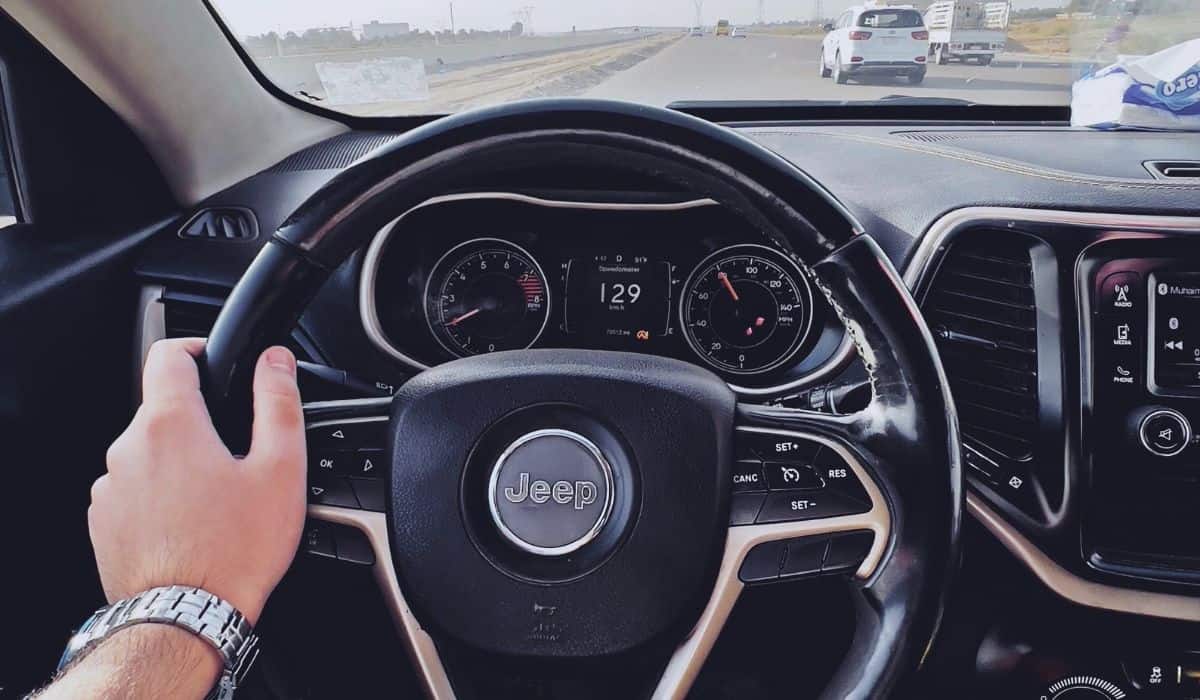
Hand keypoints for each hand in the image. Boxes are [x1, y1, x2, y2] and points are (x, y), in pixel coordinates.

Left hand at [90, 338, 306, 624]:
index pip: (168, 354)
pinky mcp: (105, 521)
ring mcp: (111, 487)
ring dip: (181, 463)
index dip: (195, 348)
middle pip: (164, 409)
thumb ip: (279, 403)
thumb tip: (276, 361)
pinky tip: (195, 526)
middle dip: (201, 423)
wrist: (186, 617)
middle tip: (240, 458)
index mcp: (171, 424)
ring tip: (220, 501)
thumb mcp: (281, 469)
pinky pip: (136, 491)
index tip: (215, 361)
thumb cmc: (234, 551)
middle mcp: (129, 448)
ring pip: (150, 453)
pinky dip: (162, 497)